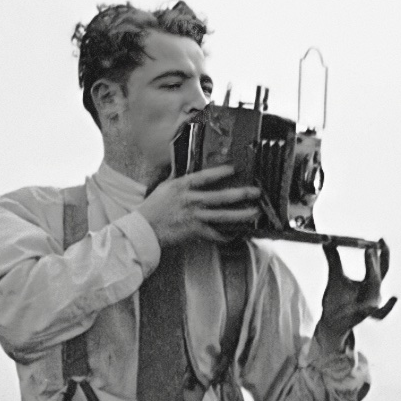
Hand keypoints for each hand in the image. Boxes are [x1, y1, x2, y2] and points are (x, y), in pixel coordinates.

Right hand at [140, 166, 261, 248]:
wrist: (144, 229)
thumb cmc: (153, 208)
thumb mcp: (164, 187)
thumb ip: (178, 178)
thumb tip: (183, 166)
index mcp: (183, 186)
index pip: (205, 176)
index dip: (221, 172)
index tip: (235, 168)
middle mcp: (191, 200)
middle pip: (221, 197)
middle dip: (241, 194)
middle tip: (256, 192)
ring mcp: (194, 217)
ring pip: (223, 215)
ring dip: (241, 214)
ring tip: (255, 213)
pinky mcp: (194, 231)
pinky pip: (214, 234)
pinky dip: (226, 234)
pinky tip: (237, 233)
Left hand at [315, 239, 396, 349]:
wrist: (330, 322)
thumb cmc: (336, 301)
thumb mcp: (334, 276)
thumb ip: (333, 259)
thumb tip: (327, 241)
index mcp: (370, 283)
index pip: (380, 264)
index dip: (382, 251)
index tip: (380, 239)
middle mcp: (374, 293)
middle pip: (381, 273)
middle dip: (377, 258)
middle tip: (370, 246)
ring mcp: (371, 305)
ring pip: (375, 286)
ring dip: (373, 269)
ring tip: (369, 251)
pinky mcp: (363, 316)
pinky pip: (378, 312)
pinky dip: (387, 307)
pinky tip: (395, 298)